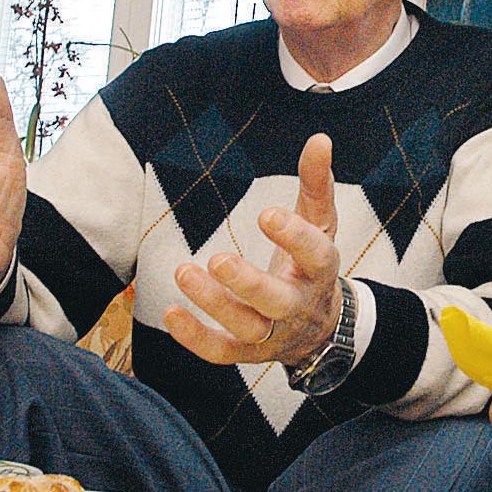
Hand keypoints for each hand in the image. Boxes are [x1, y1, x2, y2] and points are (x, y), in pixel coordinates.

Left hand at [165, 133, 343, 365]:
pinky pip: (222, 352)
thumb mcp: (320, 223)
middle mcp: (299, 305)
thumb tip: (320, 139)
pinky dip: (196, 338)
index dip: (294, 237)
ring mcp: (274, 333)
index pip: (316, 255)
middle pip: (278, 302)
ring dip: (214, 305)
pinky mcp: (248, 352)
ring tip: (183, 272)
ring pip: (248, 327)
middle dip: (248, 283)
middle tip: (217, 258)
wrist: (319, 328)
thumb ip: (316, 183)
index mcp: (320, 270)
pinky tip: (171, 313)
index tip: (266, 214)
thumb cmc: (312, 265)